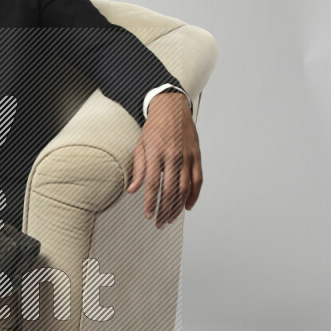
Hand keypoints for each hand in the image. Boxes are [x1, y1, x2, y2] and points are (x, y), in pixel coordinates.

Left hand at [127, 92, 202, 227]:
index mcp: (156, 153)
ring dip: (178, 207)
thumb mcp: (140, 146)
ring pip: (185, 188)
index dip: (150, 202)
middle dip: (164, 210)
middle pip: (170, 190)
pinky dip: (194, 195)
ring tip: (170, 218)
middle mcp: (174, 155)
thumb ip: (138, 169)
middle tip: (159, 222)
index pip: (152, 184)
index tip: (148, 215)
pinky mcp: (197, 156)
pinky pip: (198, 180)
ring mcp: (188, 156)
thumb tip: (132, 190)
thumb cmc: (154, 127)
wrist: (172, 108)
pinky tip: (187, 206)